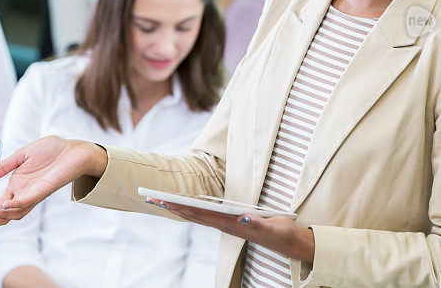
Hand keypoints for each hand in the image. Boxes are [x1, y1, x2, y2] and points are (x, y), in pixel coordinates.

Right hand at [0, 135, 106, 232]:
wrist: (73, 148)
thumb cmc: (51, 151)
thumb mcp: (21, 155)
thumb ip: (4, 166)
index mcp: (18, 186)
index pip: (0, 206)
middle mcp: (25, 193)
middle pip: (6, 213)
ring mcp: (35, 193)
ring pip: (16, 211)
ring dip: (1, 215)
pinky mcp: (45, 189)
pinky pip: (29, 200)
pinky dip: (16, 204)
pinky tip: (6, 205)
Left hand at [147, 198, 314, 263]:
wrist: (290, 243)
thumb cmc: (281, 233)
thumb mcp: (273, 227)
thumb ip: (257, 223)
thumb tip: (241, 217)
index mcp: (231, 224)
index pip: (200, 215)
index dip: (181, 207)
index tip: (164, 201)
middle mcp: (224, 225)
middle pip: (193, 215)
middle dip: (171, 206)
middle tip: (150, 198)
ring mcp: (226, 225)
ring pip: (196, 216)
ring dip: (177, 209)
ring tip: (160, 201)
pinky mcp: (231, 222)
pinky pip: (205, 216)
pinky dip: (190, 210)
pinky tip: (182, 207)